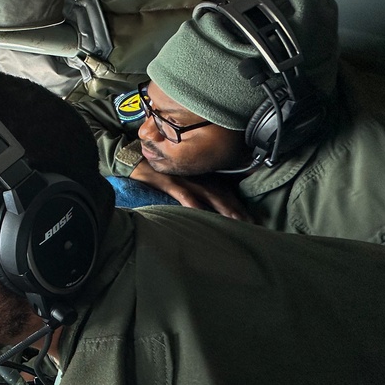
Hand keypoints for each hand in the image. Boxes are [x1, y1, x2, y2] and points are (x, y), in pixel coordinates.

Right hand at [130, 161, 252, 221]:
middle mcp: (195, 178)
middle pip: (222, 194)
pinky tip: (202, 214)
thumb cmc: (155, 174)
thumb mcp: (177, 180)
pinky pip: (184, 195)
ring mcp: (183, 179)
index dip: (238, 205)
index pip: (224, 192)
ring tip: (236, 221)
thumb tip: (202, 208)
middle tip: (251, 224)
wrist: (132, 160)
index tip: (251, 219)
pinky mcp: (169, 182)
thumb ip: (190, 191)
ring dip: (223, 208)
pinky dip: (194, 205)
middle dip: (237, 210)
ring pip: (209, 195)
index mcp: (199, 178)